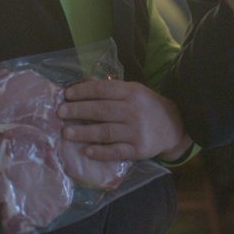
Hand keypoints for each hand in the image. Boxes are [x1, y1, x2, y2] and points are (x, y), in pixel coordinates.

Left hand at [57, 79, 190, 161]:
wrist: (174, 125)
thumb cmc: (147, 106)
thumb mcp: (133, 91)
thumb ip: (110, 88)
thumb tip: (83, 82)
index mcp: (131, 93)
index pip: (103, 90)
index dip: (83, 91)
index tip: (67, 95)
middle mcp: (133, 110)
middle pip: (101, 110)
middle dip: (78, 111)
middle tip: (60, 113)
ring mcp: (136, 131)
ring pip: (106, 132)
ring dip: (84, 132)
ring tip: (66, 133)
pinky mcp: (139, 149)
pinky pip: (116, 151)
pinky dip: (101, 152)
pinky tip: (87, 151)